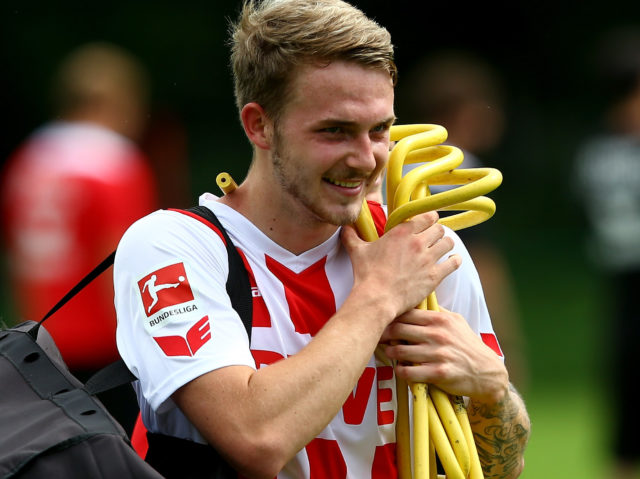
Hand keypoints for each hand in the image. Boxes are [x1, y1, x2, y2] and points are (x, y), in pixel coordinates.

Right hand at [341, 211, 460, 318]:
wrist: (376, 298)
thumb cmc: (366, 275)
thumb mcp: (357, 251)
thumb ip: (351, 236)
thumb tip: (344, 227)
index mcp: (402, 232)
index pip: (426, 216)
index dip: (429, 219)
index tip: (429, 222)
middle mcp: (417, 242)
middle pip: (439, 229)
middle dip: (437, 232)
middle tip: (434, 238)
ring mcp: (428, 259)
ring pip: (448, 243)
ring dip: (446, 245)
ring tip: (443, 249)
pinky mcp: (434, 276)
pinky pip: (453, 263)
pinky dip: (455, 261)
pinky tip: (453, 261)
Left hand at [380, 306, 508, 403]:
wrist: (487, 372)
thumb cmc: (467, 344)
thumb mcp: (456, 321)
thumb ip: (436, 311)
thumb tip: (417, 299)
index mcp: (439, 319)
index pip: (406, 313)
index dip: (390, 317)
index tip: (382, 322)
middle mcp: (438, 334)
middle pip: (398, 330)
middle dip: (384, 334)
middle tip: (379, 337)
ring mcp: (438, 354)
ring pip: (400, 351)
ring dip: (390, 353)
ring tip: (389, 352)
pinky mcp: (439, 373)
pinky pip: (409, 372)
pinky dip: (400, 370)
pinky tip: (401, 369)